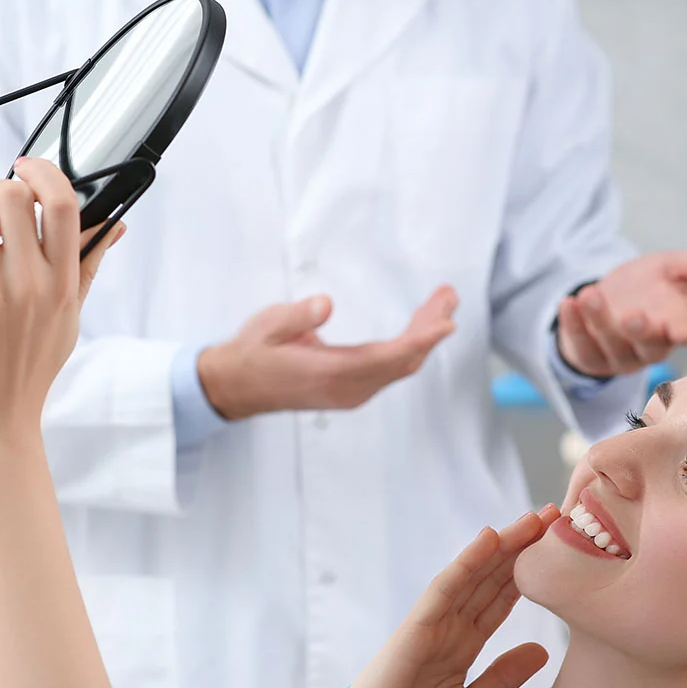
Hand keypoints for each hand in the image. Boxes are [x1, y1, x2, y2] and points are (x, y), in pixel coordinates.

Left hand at [0, 158, 123, 432]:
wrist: (0, 407)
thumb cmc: (35, 360)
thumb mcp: (72, 314)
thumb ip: (88, 263)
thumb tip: (114, 225)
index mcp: (62, 285)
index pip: (64, 207)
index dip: (45, 173)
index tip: (30, 167)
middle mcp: (28, 286)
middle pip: (10, 197)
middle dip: (0, 188)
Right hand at [197, 284, 457, 418]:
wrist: (238, 388)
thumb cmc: (253, 354)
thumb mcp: (268, 326)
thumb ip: (297, 316)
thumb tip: (325, 304)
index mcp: (331, 374)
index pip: (389, 357)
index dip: (421, 340)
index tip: (446, 323)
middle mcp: (348, 389)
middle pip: (404, 360)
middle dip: (430, 329)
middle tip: (449, 295)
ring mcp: (352, 392)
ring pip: (401, 366)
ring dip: (423, 336)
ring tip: (440, 302)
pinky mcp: (352, 389)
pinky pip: (391, 369)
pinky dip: (410, 346)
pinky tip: (419, 326)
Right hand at [326, 505, 559, 687]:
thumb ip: (502, 676)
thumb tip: (542, 651)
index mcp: (462, 644)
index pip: (501, 599)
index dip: (529, 573)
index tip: (561, 550)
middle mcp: (449, 627)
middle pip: (492, 579)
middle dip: (523, 548)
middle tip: (557, 516)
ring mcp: (432, 624)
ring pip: (473, 575)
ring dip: (503, 545)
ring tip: (535, 518)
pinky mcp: (415, 628)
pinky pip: (445, 589)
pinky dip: (466, 563)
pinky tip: (490, 539)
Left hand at [556, 242, 686, 377]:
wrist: (611, 301)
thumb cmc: (649, 288)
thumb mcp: (671, 269)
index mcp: (674, 327)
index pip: (682, 334)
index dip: (681, 332)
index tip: (680, 330)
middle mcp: (649, 347)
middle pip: (647, 345)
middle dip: (639, 331)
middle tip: (631, 316)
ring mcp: (618, 356)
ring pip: (611, 344)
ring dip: (600, 320)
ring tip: (589, 293)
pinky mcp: (590, 356)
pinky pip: (581, 344)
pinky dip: (573, 324)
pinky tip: (568, 302)